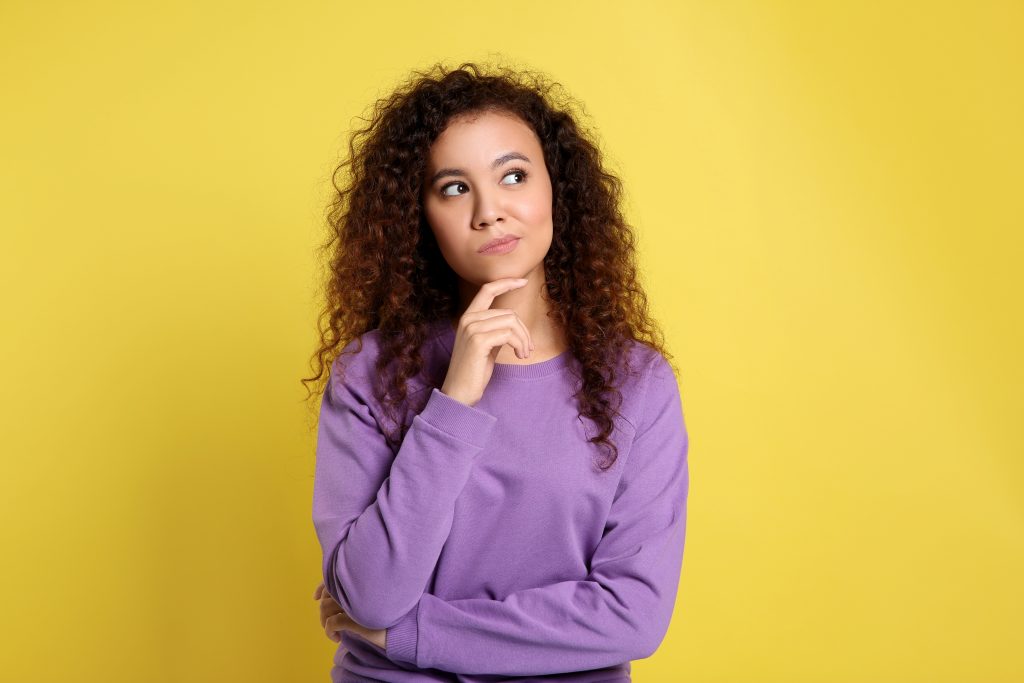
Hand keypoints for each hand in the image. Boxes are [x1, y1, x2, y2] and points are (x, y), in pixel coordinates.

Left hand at [313, 581, 386, 648]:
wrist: (406, 629)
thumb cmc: (393, 617)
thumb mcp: (374, 603)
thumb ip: (358, 597)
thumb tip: (336, 603)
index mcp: (361, 582)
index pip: (334, 578)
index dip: (321, 587)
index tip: (315, 597)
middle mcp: (357, 589)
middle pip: (327, 595)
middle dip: (323, 610)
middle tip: (328, 623)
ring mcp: (355, 604)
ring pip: (325, 608)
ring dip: (324, 622)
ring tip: (335, 633)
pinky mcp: (355, 620)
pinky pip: (331, 623)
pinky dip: (329, 632)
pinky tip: (337, 639)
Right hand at [441, 277, 534, 406]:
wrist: (459, 393)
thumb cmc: (473, 372)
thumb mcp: (486, 346)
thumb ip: (495, 330)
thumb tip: (514, 322)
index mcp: (468, 318)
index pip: (487, 290)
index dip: (506, 283)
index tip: (523, 281)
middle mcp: (468, 319)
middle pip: (508, 313)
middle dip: (524, 330)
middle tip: (528, 349)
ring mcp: (472, 328)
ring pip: (511, 322)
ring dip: (524, 339)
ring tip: (524, 353)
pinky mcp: (478, 340)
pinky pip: (509, 334)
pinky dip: (520, 344)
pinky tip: (520, 355)